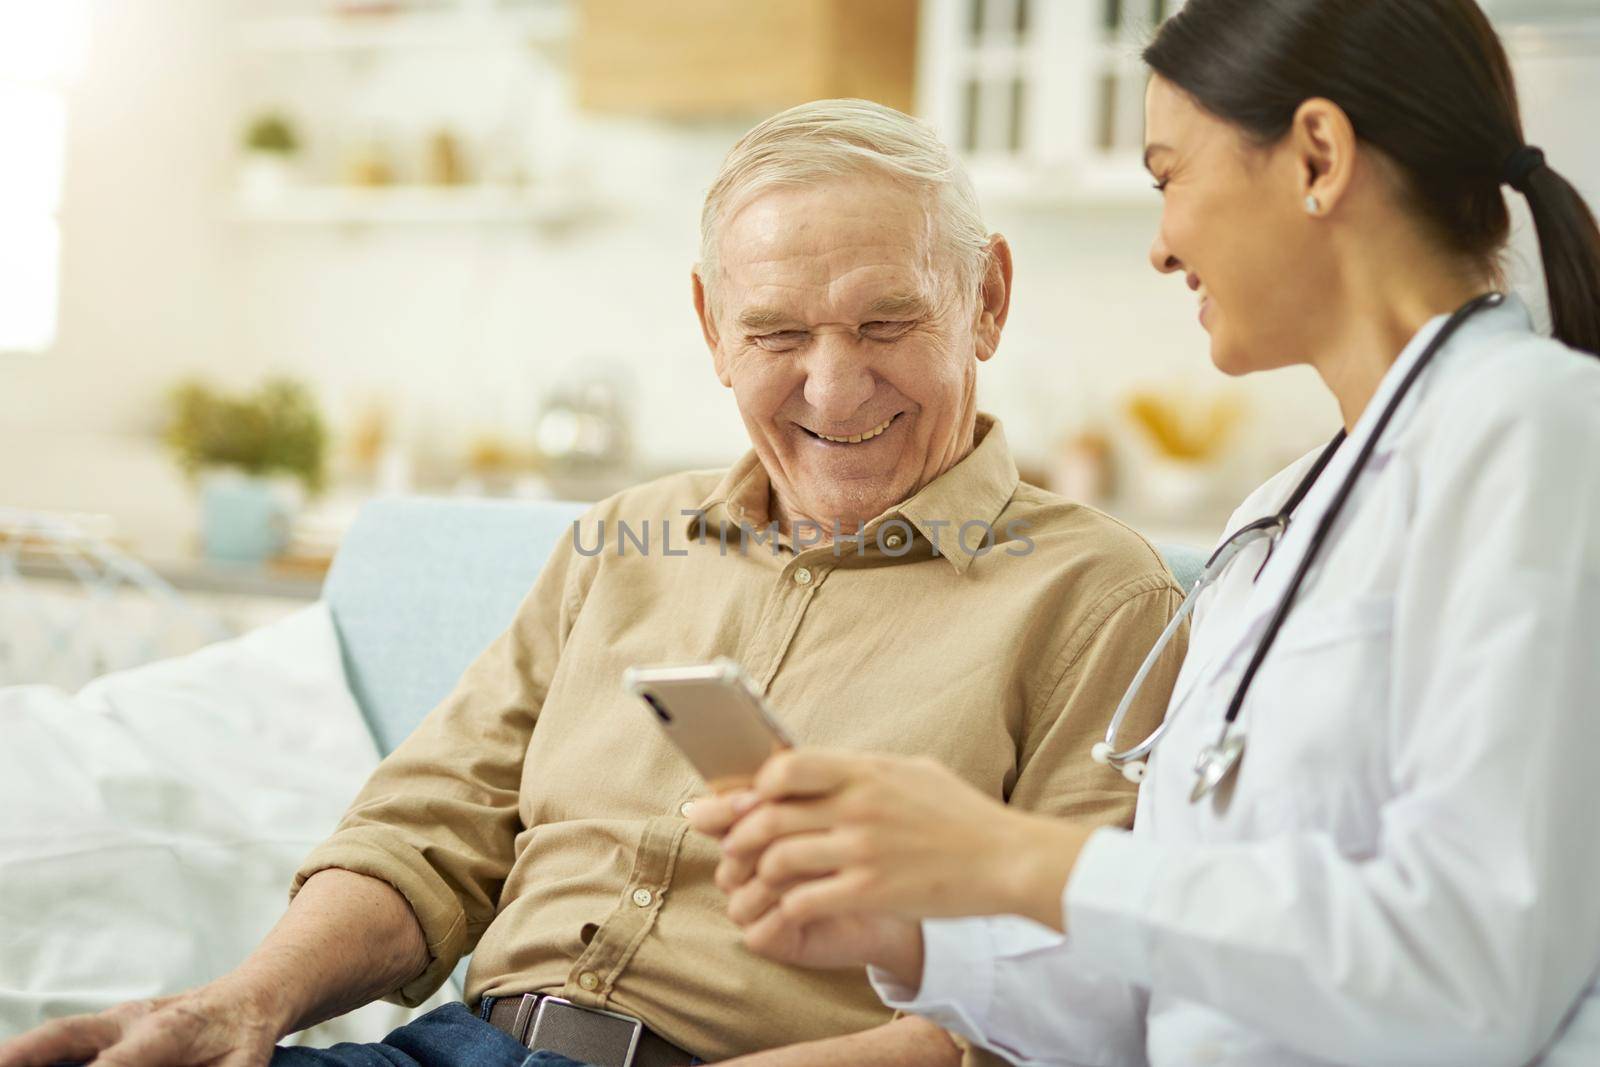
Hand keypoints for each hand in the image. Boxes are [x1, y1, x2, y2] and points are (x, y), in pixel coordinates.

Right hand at [0, 978, 288, 1066]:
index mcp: (168, 1031)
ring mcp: (114, 1022)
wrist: (250, 997)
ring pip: (59, 1035)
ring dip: (19, 1054)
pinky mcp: (105, 1030)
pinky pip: (64, 1040)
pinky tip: (14, 1062)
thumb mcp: (243, 1066)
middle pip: (70, 1034)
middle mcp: (131, 1021)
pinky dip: (34, 1055)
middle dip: (26, 1054)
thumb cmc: (244, 1036)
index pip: (118, 1063)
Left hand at [709, 750, 1092, 930]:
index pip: (786, 767)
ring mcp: (864, 850)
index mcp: (868, 771)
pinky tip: (790, 907)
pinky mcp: (871, 892)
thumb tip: (817, 765)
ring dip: (760, 872)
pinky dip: (786, 905)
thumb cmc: (962, 815)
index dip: (756, 785)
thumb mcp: (914, 772)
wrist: (1009, 859)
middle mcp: (860, 806)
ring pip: (779, 859)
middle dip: (740, 834)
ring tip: (759, 879)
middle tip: (733, 846)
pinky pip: (804, 899)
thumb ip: (863, 768)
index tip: (749, 801)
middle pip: (771, 815)